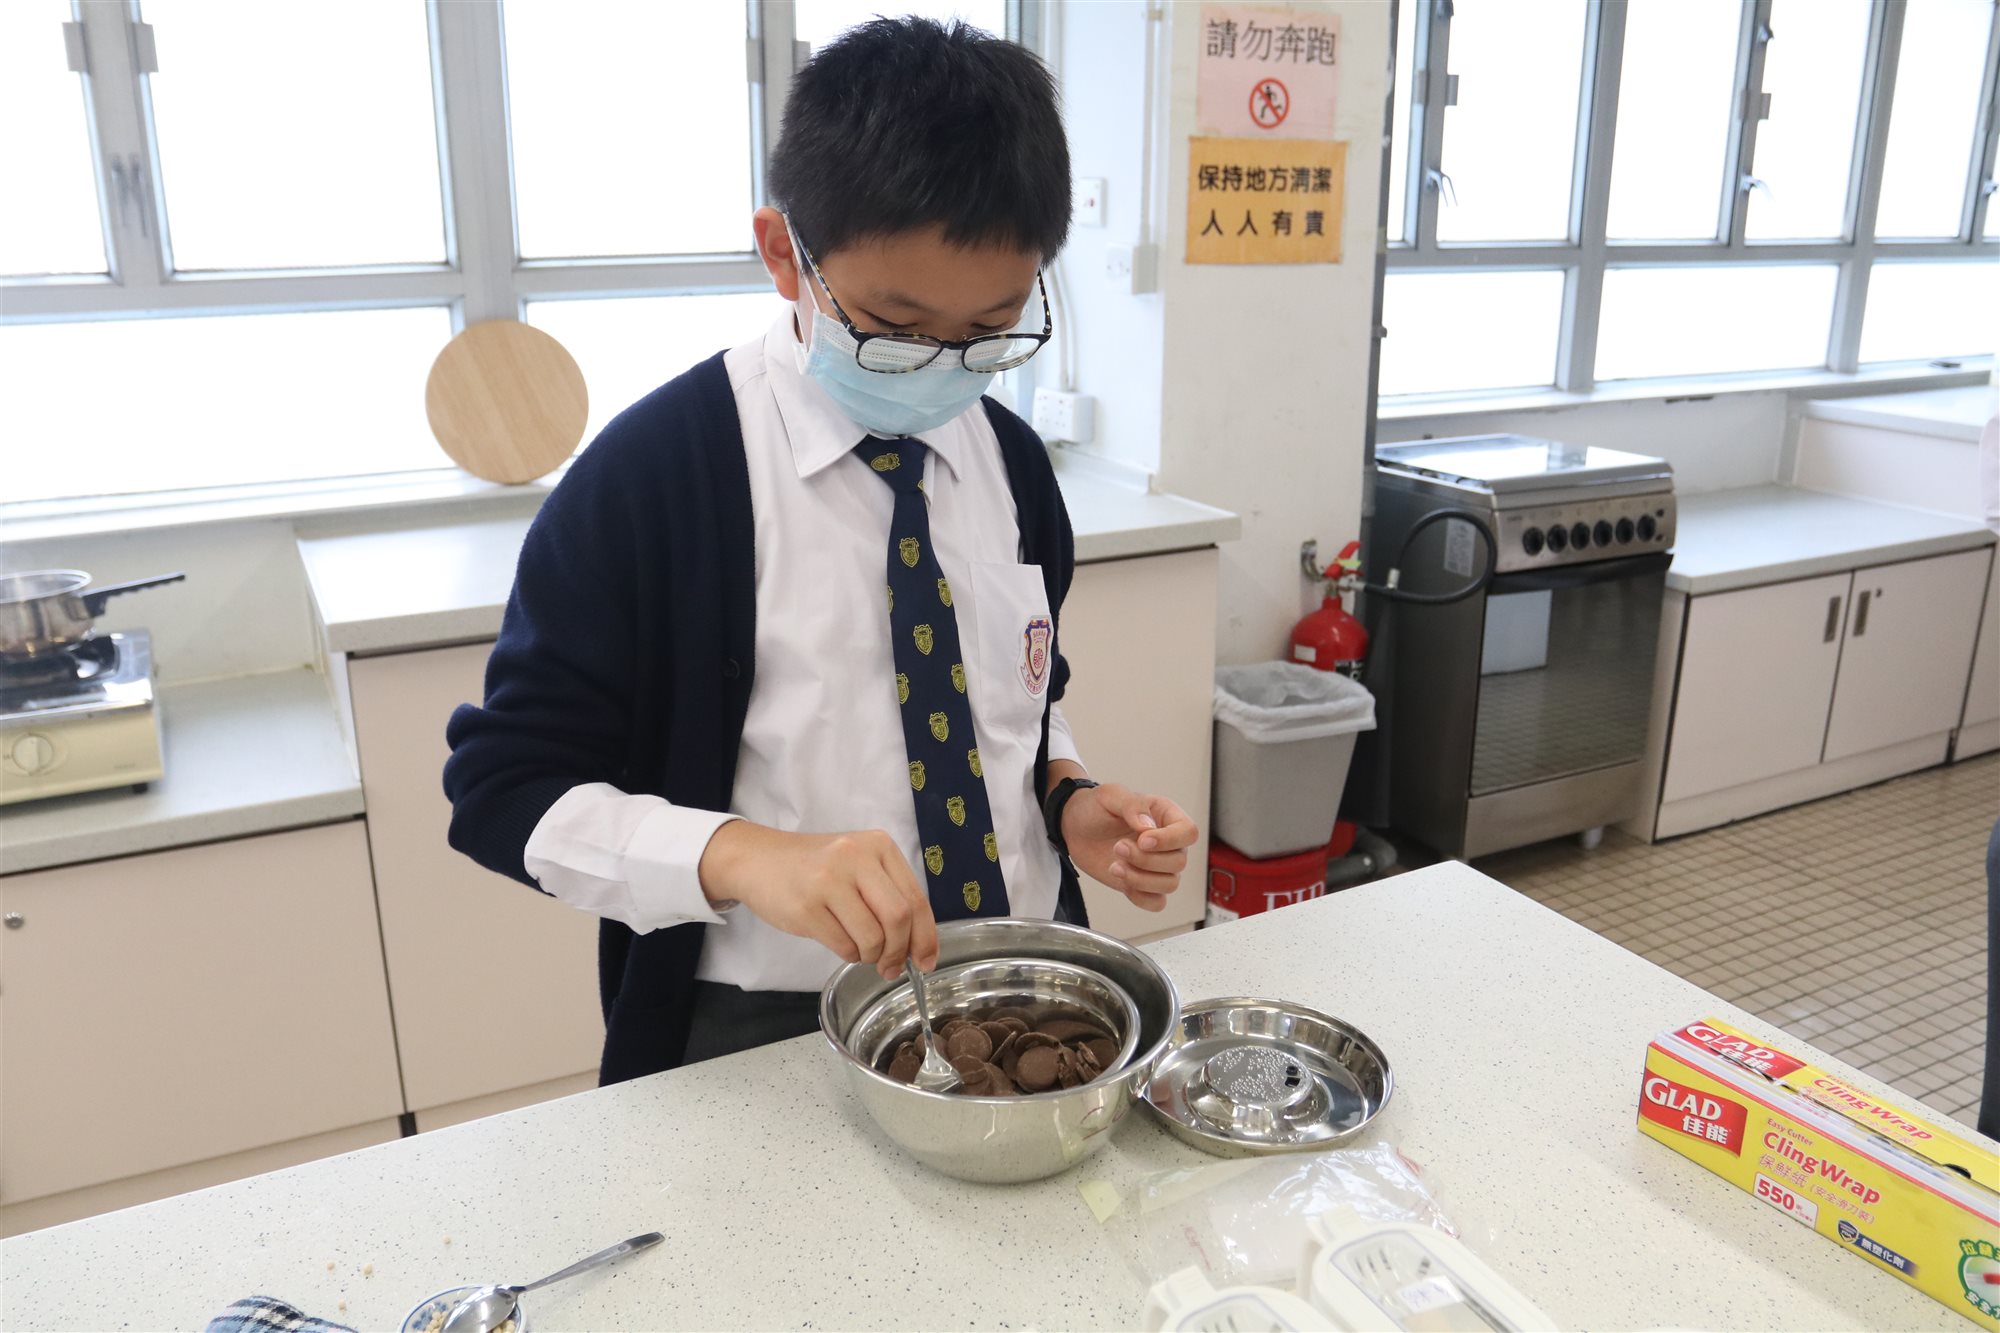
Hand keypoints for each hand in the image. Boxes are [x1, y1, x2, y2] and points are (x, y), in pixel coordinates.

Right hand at [699, 823, 937, 978]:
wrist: (759, 860)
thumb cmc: (815, 867)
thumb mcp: (858, 865)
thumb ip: (890, 896)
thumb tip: (919, 948)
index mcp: (878, 846)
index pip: (916, 899)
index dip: (926, 937)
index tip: (926, 961)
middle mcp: (856, 858)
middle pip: (898, 919)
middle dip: (900, 951)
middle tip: (891, 966)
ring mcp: (829, 881)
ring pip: (872, 937)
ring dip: (872, 956)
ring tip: (862, 951)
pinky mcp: (807, 907)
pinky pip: (844, 946)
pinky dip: (849, 955)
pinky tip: (842, 944)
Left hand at [1060, 782, 1198, 912]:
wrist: (1075, 828)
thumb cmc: (1096, 808)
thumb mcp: (1110, 795)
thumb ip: (1132, 806)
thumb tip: (1148, 826)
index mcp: (1166, 816)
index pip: (1188, 832)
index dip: (1169, 840)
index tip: (1142, 840)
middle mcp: (1168, 843)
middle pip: (1179, 862)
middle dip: (1146, 860)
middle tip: (1118, 847)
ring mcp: (1157, 866)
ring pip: (1170, 884)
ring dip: (1140, 879)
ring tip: (1115, 865)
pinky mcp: (1143, 885)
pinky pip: (1156, 902)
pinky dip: (1139, 896)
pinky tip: (1120, 879)